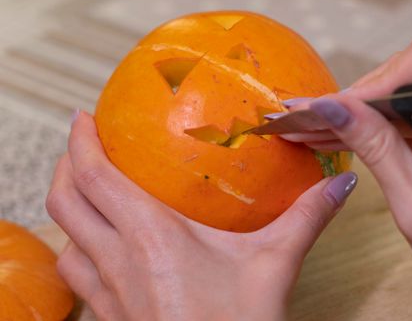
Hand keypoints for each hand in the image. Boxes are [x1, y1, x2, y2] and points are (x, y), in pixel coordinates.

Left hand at [45, 112, 356, 320]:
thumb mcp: (274, 265)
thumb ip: (305, 217)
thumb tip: (338, 184)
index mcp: (150, 236)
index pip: (95, 177)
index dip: (81, 142)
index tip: (83, 118)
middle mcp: (118, 261)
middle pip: (65, 202)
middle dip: (65, 166)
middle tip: (81, 148)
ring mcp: (108, 294)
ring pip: (65, 241)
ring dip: (68, 209)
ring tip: (86, 192)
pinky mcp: (111, 317)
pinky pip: (78, 276)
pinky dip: (78, 250)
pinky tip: (102, 250)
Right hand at [280, 32, 411, 319]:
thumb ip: (374, 146)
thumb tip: (333, 107)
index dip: (377, 81)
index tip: (337, 108)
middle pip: (411, 76)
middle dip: (362, 99)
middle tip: (316, 118)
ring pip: (406, 99)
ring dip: (364, 117)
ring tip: (318, 130)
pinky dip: (380, 131)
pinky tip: (346, 140)